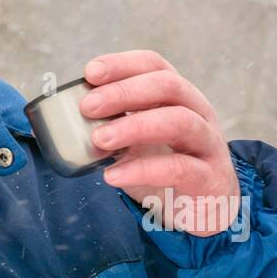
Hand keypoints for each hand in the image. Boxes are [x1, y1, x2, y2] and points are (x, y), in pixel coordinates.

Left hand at [79, 51, 238, 237]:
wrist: (202, 213)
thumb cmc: (165, 169)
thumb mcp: (138, 142)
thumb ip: (113, 126)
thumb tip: (66, 118)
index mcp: (179, 97)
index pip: (154, 65)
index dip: (122, 64)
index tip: (90, 72)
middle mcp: (199, 113)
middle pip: (167, 85)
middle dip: (123, 91)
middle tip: (87, 106)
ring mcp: (209, 144)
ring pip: (179, 120)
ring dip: (134, 126)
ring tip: (99, 140)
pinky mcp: (210, 178)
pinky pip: (180, 168)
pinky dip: (143, 169)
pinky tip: (113, 176)